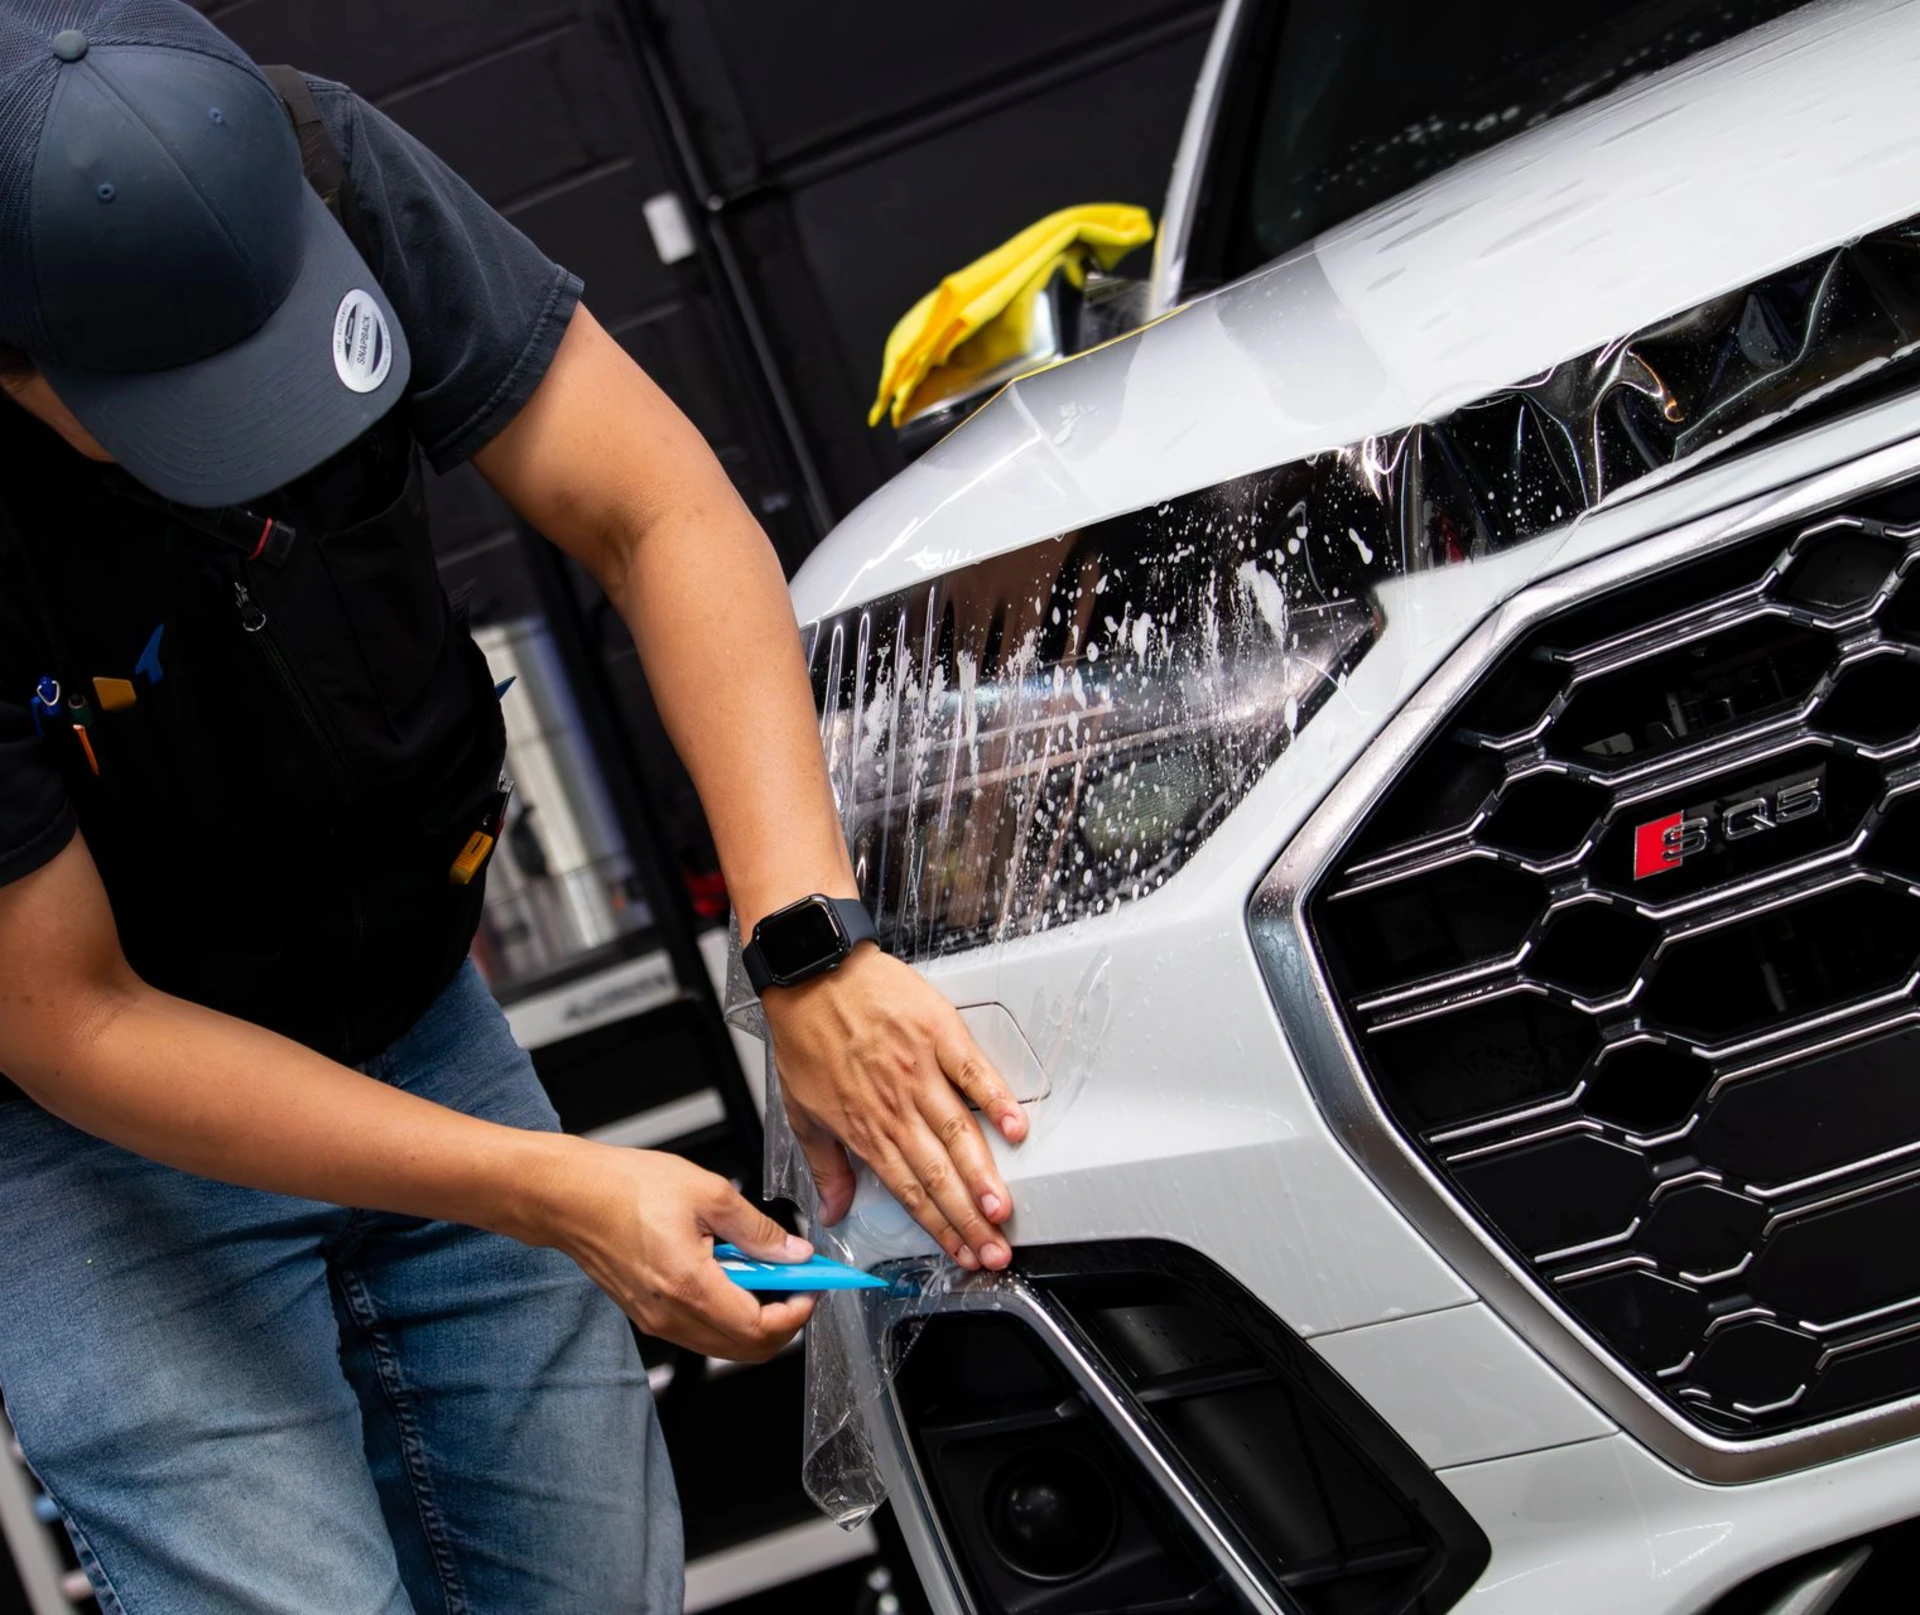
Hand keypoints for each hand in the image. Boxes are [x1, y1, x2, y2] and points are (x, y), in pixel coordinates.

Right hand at [524, 1137, 815, 1361]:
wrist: (569, 1197)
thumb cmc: (625, 1187)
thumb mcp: (709, 1192)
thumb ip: (757, 1230)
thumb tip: (794, 1253)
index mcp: (690, 1286)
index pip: (761, 1329)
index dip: (798, 1312)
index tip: (813, 1287)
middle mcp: (671, 1315)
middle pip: (747, 1349)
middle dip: (783, 1322)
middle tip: (798, 1284)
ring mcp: (657, 1321)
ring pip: (724, 1344)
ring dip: (755, 1318)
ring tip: (761, 1269)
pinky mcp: (647, 1315)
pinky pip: (700, 1330)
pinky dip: (727, 1312)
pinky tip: (729, 1272)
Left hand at [761, 945, 1029, 1271]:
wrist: (810, 972)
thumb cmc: (805, 1035)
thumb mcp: (801, 1110)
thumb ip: (826, 1166)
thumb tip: (833, 1212)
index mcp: (866, 1128)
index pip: (909, 1192)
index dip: (939, 1229)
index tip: (964, 1255)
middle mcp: (896, 1106)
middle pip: (940, 1173)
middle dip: (969, 1219)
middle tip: (995, 1250)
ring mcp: (919, 1070)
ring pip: (957, 1133)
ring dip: (982, 1175)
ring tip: (1001, 1208)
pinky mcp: (938, 1034)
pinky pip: (973, 1072)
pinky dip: (996, 1099)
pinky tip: (1015, 1128)